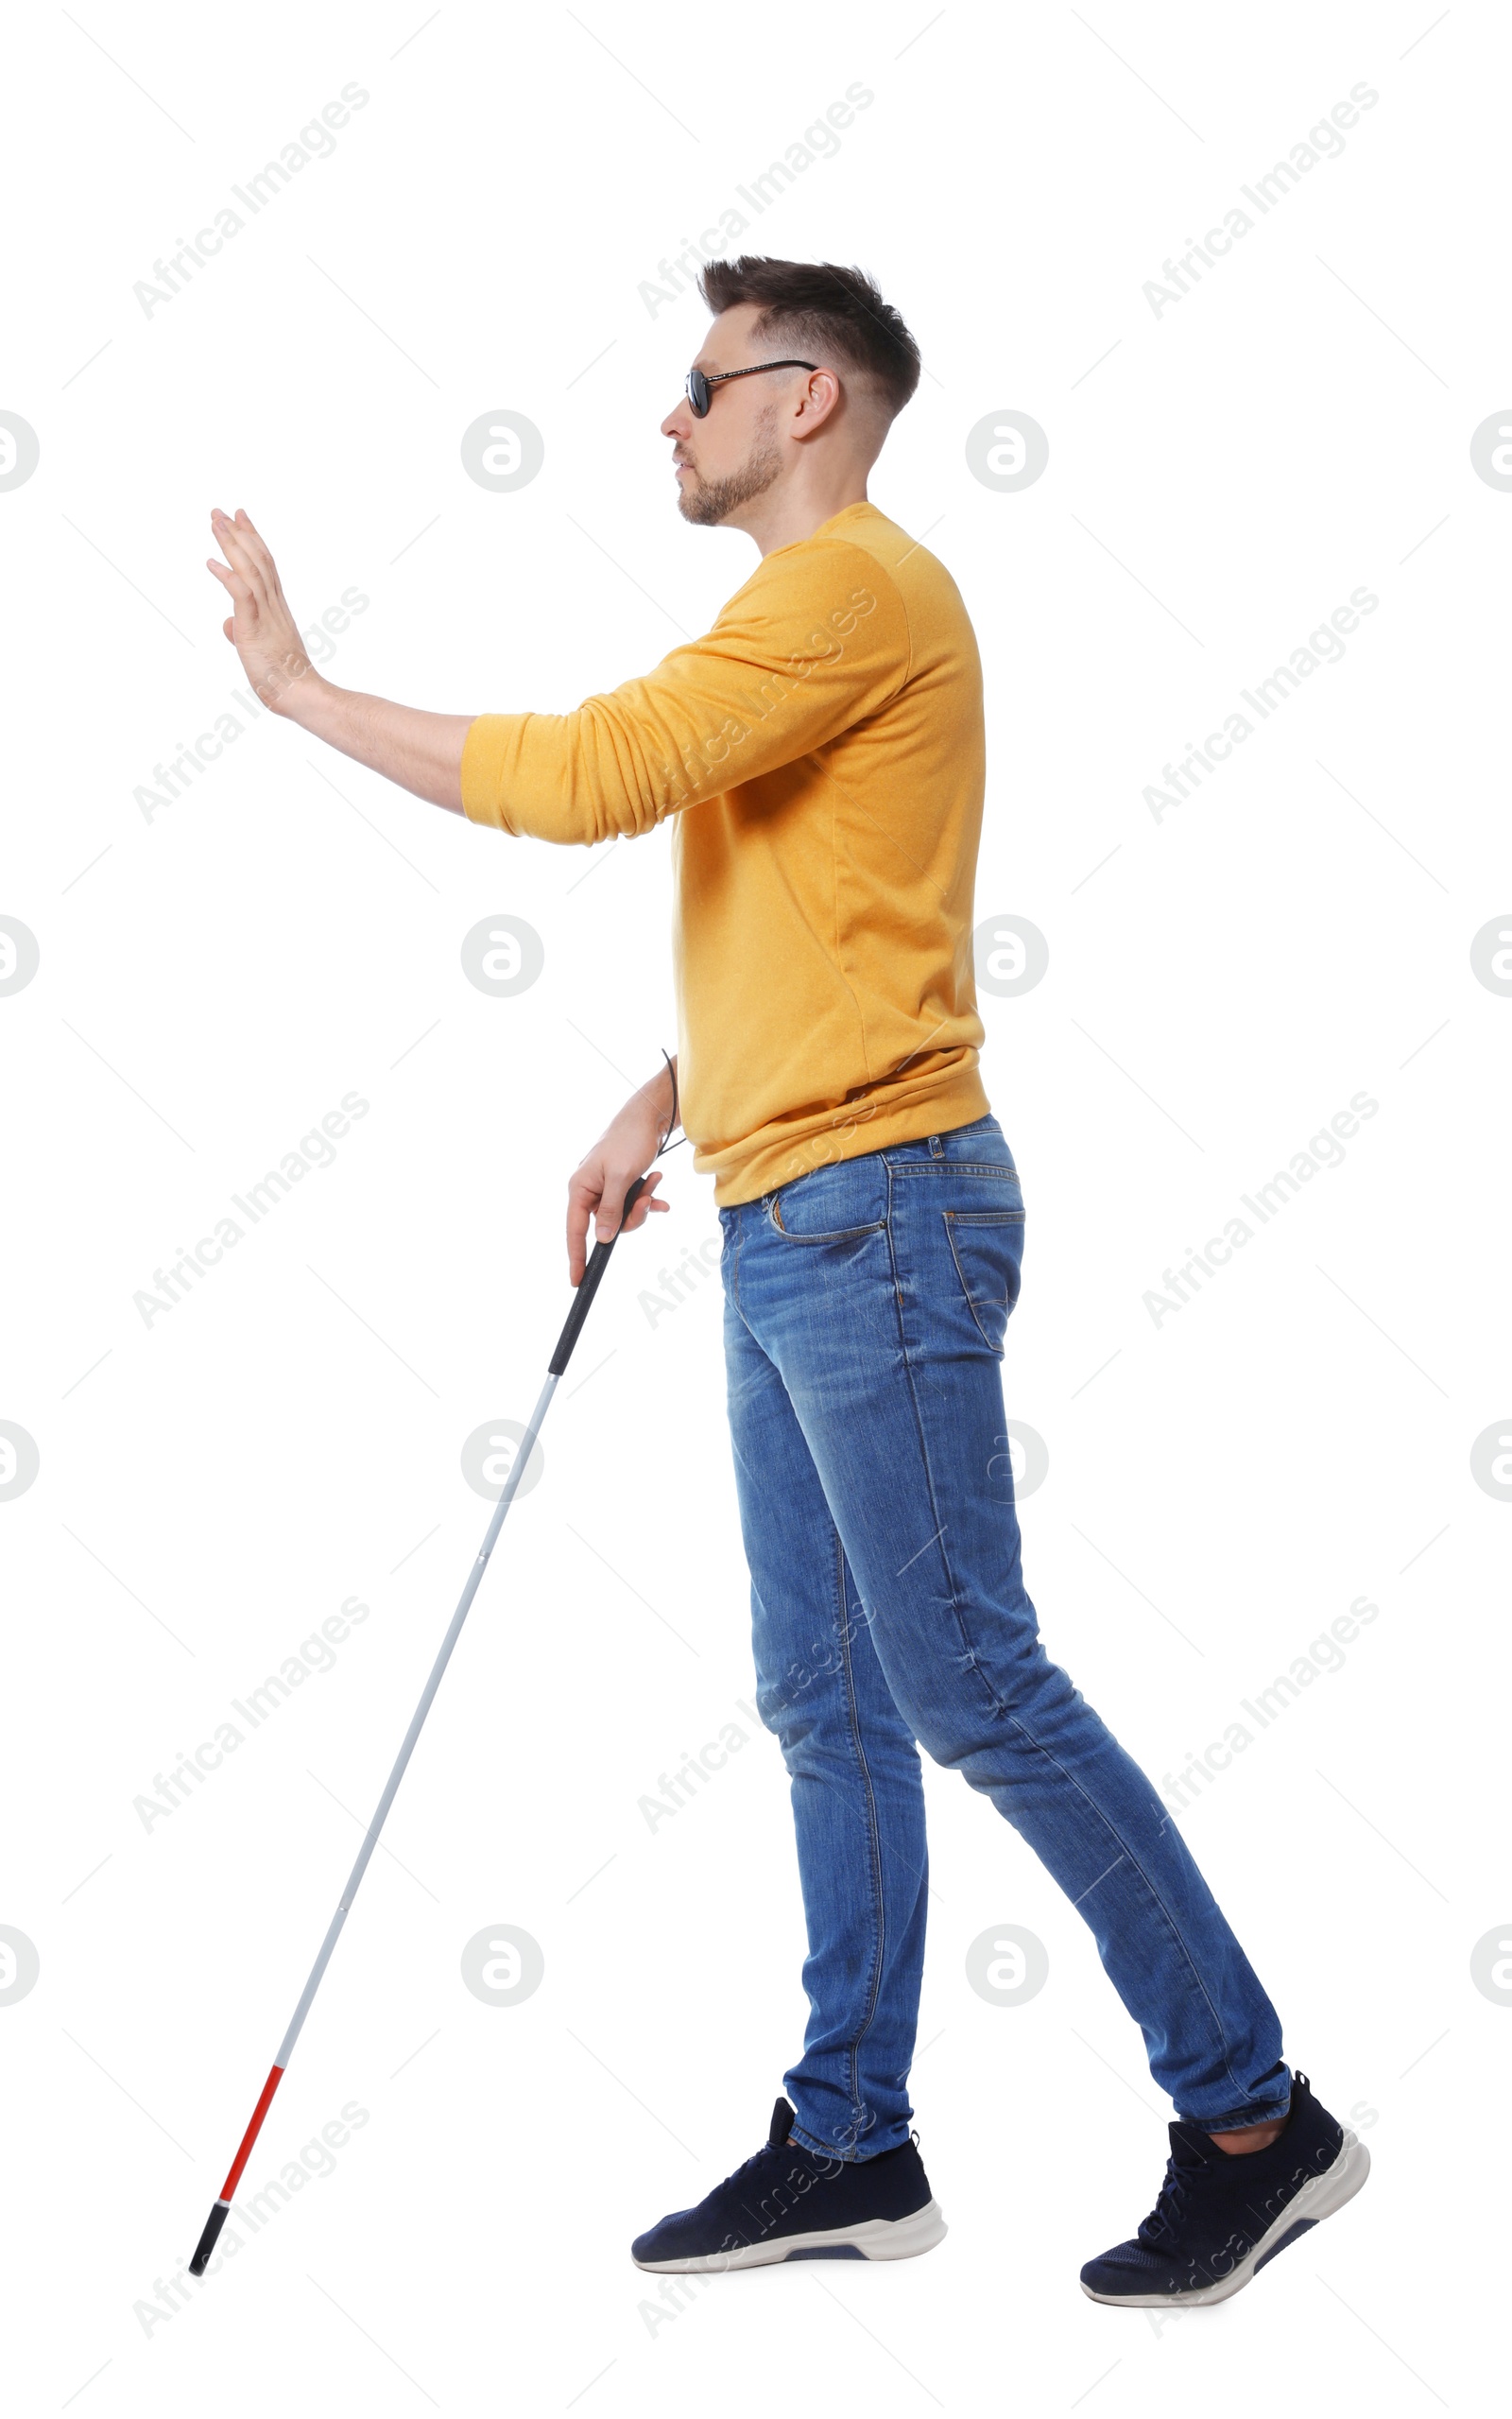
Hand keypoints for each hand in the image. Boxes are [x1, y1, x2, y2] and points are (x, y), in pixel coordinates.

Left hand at [205, 506, 317, 713]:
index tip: (240, 518)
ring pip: (250, 570)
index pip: (265, 566)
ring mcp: (266, 615)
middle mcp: (274, 606)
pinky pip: (242, 596)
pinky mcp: (255, 629)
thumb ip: (243, 632)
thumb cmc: (284, 680)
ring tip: (215, 523)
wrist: (302, 696)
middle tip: (220, 512)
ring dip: (231, 545)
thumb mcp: (258, 652)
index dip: (252, 540)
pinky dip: (227, 577)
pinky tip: (211, 563)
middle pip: (257, 560)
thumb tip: (228, 624)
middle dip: (238, 533)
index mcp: (277, 609)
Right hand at [566, 1077, 673, 1284]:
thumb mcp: (621, 1178)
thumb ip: (611, 1210)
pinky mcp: (621, 1185)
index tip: (577, 1280)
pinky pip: (631, 1204)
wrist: (647, 1117)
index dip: (576, 1256)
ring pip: (623, 1216)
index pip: (574, 1231)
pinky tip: (658, 1189)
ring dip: (642, 1204)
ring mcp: (605, 1188)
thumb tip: (602, 1239)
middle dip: (631, 1217)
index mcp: (580, 1188)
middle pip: (606, 1226)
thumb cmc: (629, 1142)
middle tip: (647, 1201)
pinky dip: (647, 1199)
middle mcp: (589, 1191)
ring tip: (655, 1181)